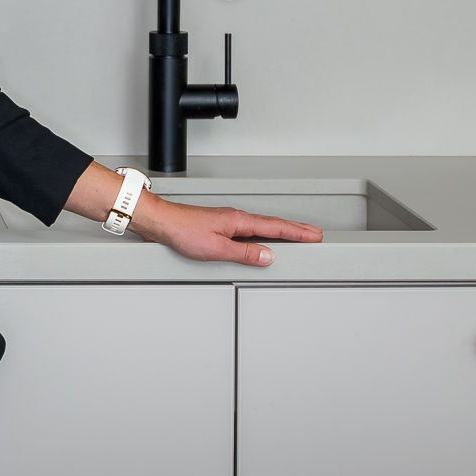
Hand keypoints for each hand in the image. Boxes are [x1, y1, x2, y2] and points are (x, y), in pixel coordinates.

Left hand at [125, 192, 321, 267]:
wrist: (161, 222)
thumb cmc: (183, 231)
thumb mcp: (217, 249)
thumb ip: (244, 254)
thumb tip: (267, 257)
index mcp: (239, 221)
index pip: (275, 227)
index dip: (297, 232)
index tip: (314, 235)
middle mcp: (236, 218)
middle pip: (272, 224)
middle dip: (295, 229)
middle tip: (314, 233)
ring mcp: (228, 221)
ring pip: (262, 227)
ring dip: (281, 231)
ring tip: (296, 236)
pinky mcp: (220, 226)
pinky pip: (250, 230)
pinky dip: (264, 234)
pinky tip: (263, 240)